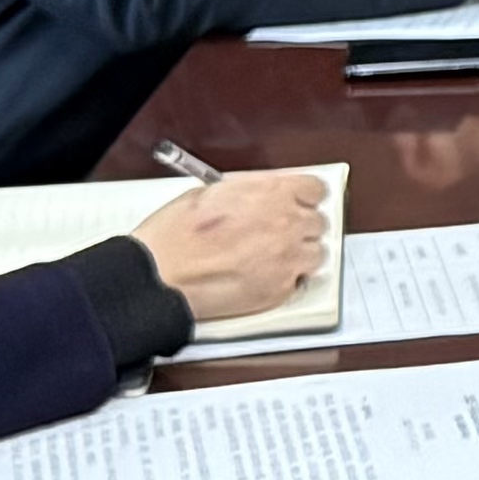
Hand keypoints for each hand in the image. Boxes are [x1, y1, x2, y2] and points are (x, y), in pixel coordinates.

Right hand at [135, 170, 326, 324]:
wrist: (160, 277)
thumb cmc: (174, 236)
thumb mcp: (209, 193)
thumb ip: (246, 192)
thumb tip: (259, 194)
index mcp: (271, 193)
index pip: (315, 189)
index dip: (305, 196)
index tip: (299, 201)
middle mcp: (286, 224)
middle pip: (318, 222)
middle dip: (301, 226)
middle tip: (281, 231)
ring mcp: (287, 259)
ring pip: (316, 254)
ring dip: (300, 254)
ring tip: (275, 256)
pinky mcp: (280, 290)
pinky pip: (299, 282)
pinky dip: (287, 280)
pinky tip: (264, 276)